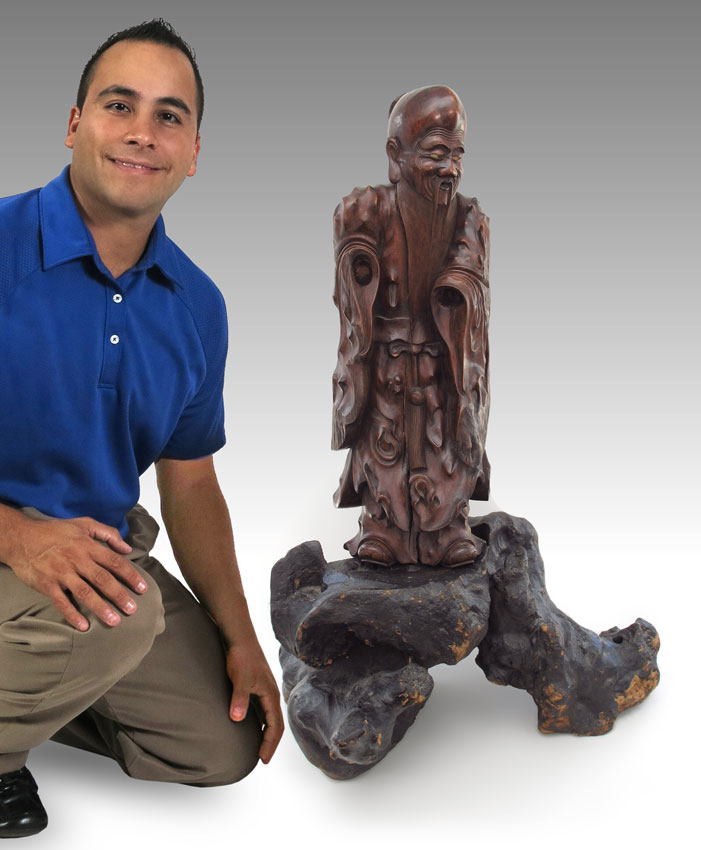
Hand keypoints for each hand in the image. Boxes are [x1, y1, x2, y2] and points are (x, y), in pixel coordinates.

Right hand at [5, 514, 147, 630]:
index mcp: (88, 546)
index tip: (143, 588)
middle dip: (119, 595)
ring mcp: (61, 573)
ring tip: (114, 620)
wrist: (21, 537)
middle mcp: (77, 559)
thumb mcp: (83, 524)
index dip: (130, 575)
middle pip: (102, 579)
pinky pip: (61, 602)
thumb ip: (108, 533)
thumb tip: (128, 548)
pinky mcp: (47, 584)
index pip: (114, 562)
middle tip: (133, 609)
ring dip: (100, 607)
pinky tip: (83, 626)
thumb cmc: (55, 531)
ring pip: (84, 592)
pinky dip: (72, 614)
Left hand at [226, 640, 283, 763]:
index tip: (263, 759)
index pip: (275, 726)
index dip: (270, 744)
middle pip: (276, 723)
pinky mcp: (257, 685)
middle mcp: (271, 693)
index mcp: (271, 694)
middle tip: (262, 758)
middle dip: (270, 742)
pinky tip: (250, 725)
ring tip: (258, 746)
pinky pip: (262, 709)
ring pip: (269, 716)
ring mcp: (264, 689)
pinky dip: (260, 721)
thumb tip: (238, 719)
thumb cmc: (241, 657)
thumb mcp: (239, 679)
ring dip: (266, 732)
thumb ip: (239, 699)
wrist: (239, 637)